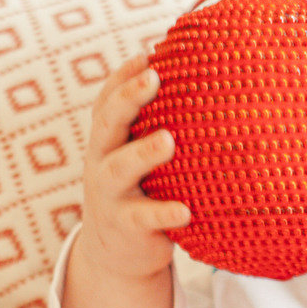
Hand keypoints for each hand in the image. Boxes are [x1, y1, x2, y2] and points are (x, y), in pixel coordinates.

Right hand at [79, 56, 189, 283]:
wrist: (114, 253)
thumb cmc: (138, 189)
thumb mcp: (135, 155)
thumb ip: (155, 124)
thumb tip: (204, 80)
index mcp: (108, 138)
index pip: (107, 100)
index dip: (123, 77)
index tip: (147, 55)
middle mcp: (102, 160)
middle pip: (108, 123)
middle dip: (128, 98)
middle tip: (153, 77)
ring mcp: (111, 193)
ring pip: (120, 169)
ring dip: (143, 153)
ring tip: (168, 141)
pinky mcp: (127, 226)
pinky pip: (144, 217)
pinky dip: (164, 212)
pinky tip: (185, 210)